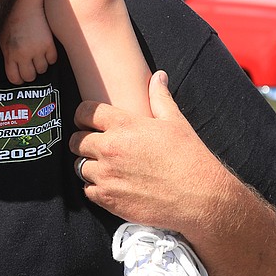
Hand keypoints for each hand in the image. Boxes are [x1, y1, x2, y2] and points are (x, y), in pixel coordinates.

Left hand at [0, 7, 57, 84]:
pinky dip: (50, 58)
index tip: (21, 76)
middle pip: (30, 76)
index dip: (18, 79)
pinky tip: (45, 51)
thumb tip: (12, 72)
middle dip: (30, 74)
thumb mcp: (3, 41)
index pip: (15, 78)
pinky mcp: (49, 43)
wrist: (25, 6)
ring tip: (37, 57)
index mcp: (10, 54)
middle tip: (30, 66)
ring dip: (40, 65)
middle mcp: (23, 54)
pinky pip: (53, 60)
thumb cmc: (12, 23)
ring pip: (42, 70)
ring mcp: (37, 49)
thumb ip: (7, 57)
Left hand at [70, 70, 227, 235]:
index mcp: (123, 125)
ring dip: (89, 166)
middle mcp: (110, 149)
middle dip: (83, 141)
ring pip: (78, 167)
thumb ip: (160, 97)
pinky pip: (87, 191)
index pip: (84, 112)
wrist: (199, 197)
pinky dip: (95, 188)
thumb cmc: (189, 157)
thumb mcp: (175, 121)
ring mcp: (106, 175)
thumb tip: (158, 77)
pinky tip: (111, 185)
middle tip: (95, 146)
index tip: (87, 121)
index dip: (84, 115)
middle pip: (76, 141)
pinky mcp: (108, 199)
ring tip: (106, 167)